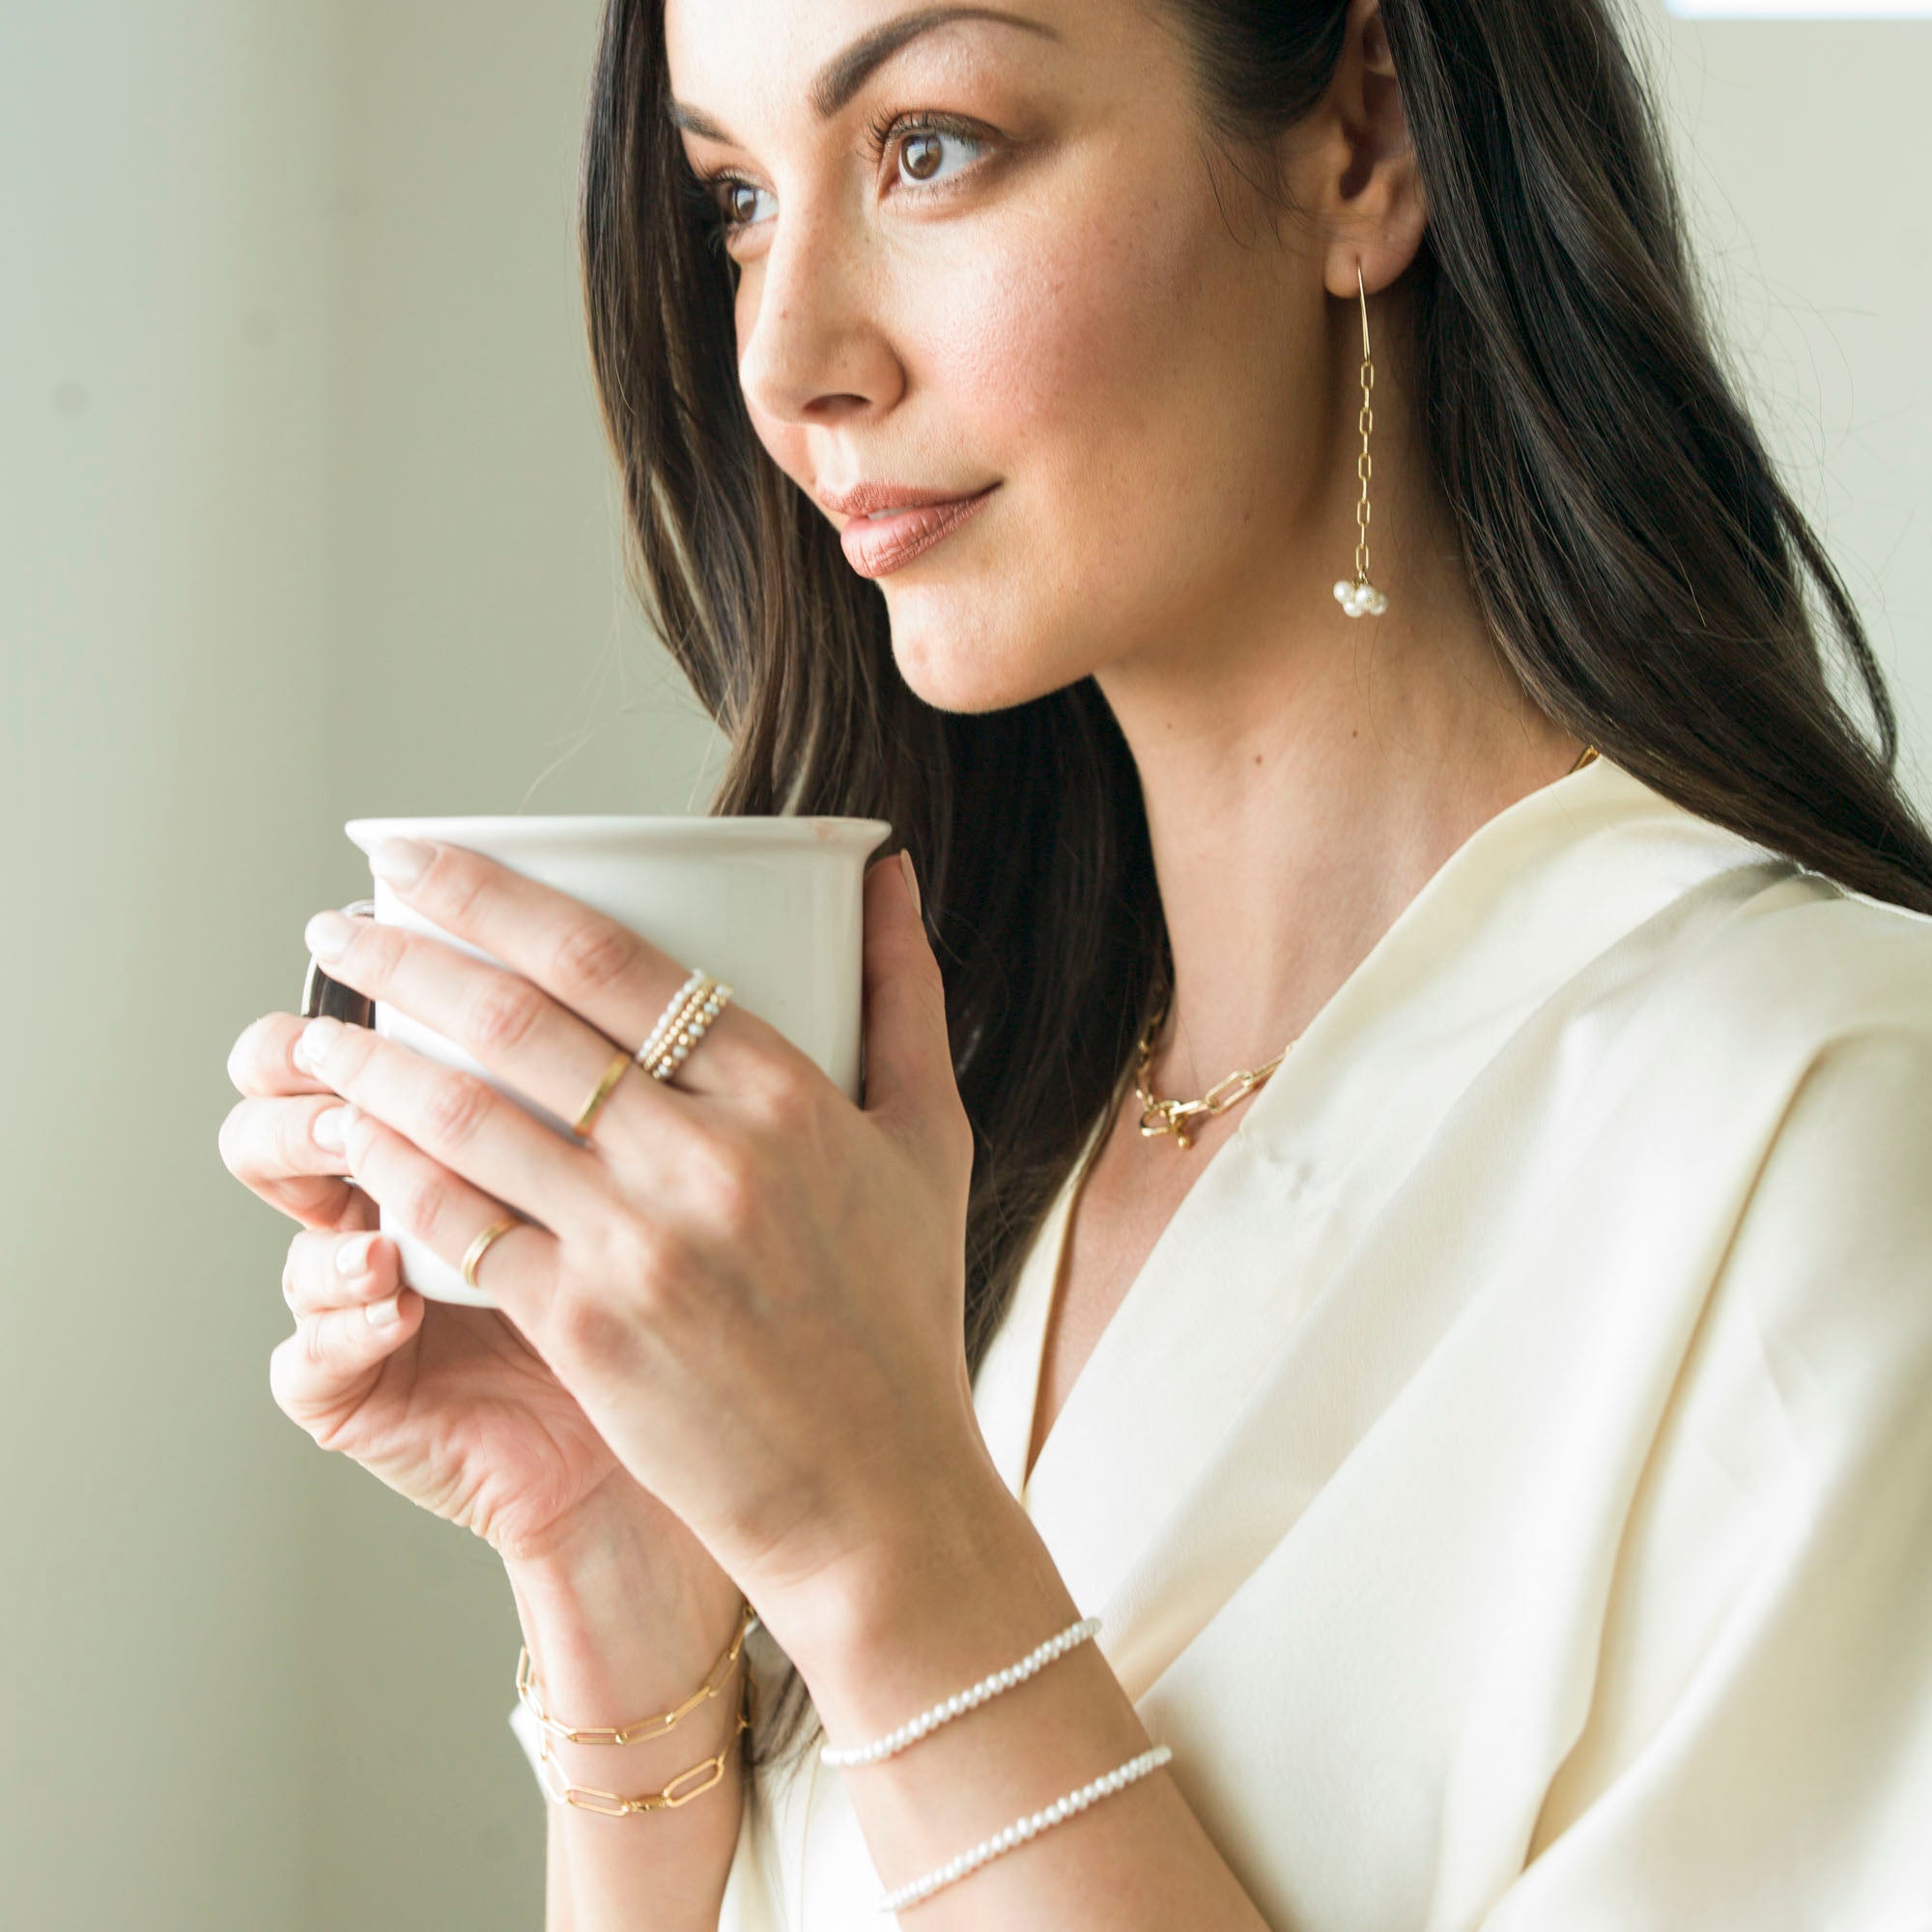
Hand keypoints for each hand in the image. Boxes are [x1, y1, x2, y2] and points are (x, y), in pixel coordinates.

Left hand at [287, 838, 980, 1652]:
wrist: (877, 1494)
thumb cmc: (903, 1313)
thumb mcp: (929, 1139)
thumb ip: (904, 996)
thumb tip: (887, 872)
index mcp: (786, 1094)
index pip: (613, 959)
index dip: (493, 895)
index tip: (421, 860)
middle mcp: (706, 1158)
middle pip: (519, 1021)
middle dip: (404, 953)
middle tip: (337, 921)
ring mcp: (637, 1246)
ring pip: (467, 1118)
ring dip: (371, 1060)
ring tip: (318, 1029)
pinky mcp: (584, 1329)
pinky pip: (459, 1225)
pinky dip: (394, 1173)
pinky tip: (353, 1139)